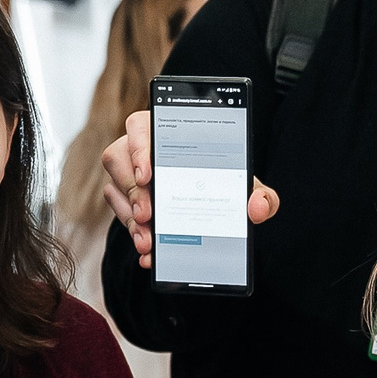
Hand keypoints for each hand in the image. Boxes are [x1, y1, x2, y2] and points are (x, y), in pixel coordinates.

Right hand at [101, 108, 281, 267]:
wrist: (214, 203)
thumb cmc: (223, 181)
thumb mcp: (245, 186)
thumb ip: (261, 195)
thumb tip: (259, 208)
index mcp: (167, 130)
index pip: (140, 127)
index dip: (138, 148)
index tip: (148, 174)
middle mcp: (141, 148)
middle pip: (119, 161)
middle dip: (134, 192)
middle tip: (149, 216)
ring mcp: (129, 173)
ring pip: (115, 189)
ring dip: (130, 216)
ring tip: (148, 240)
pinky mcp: (124, 198)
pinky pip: (119, 213)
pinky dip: (132, 232)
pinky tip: (148, 250)